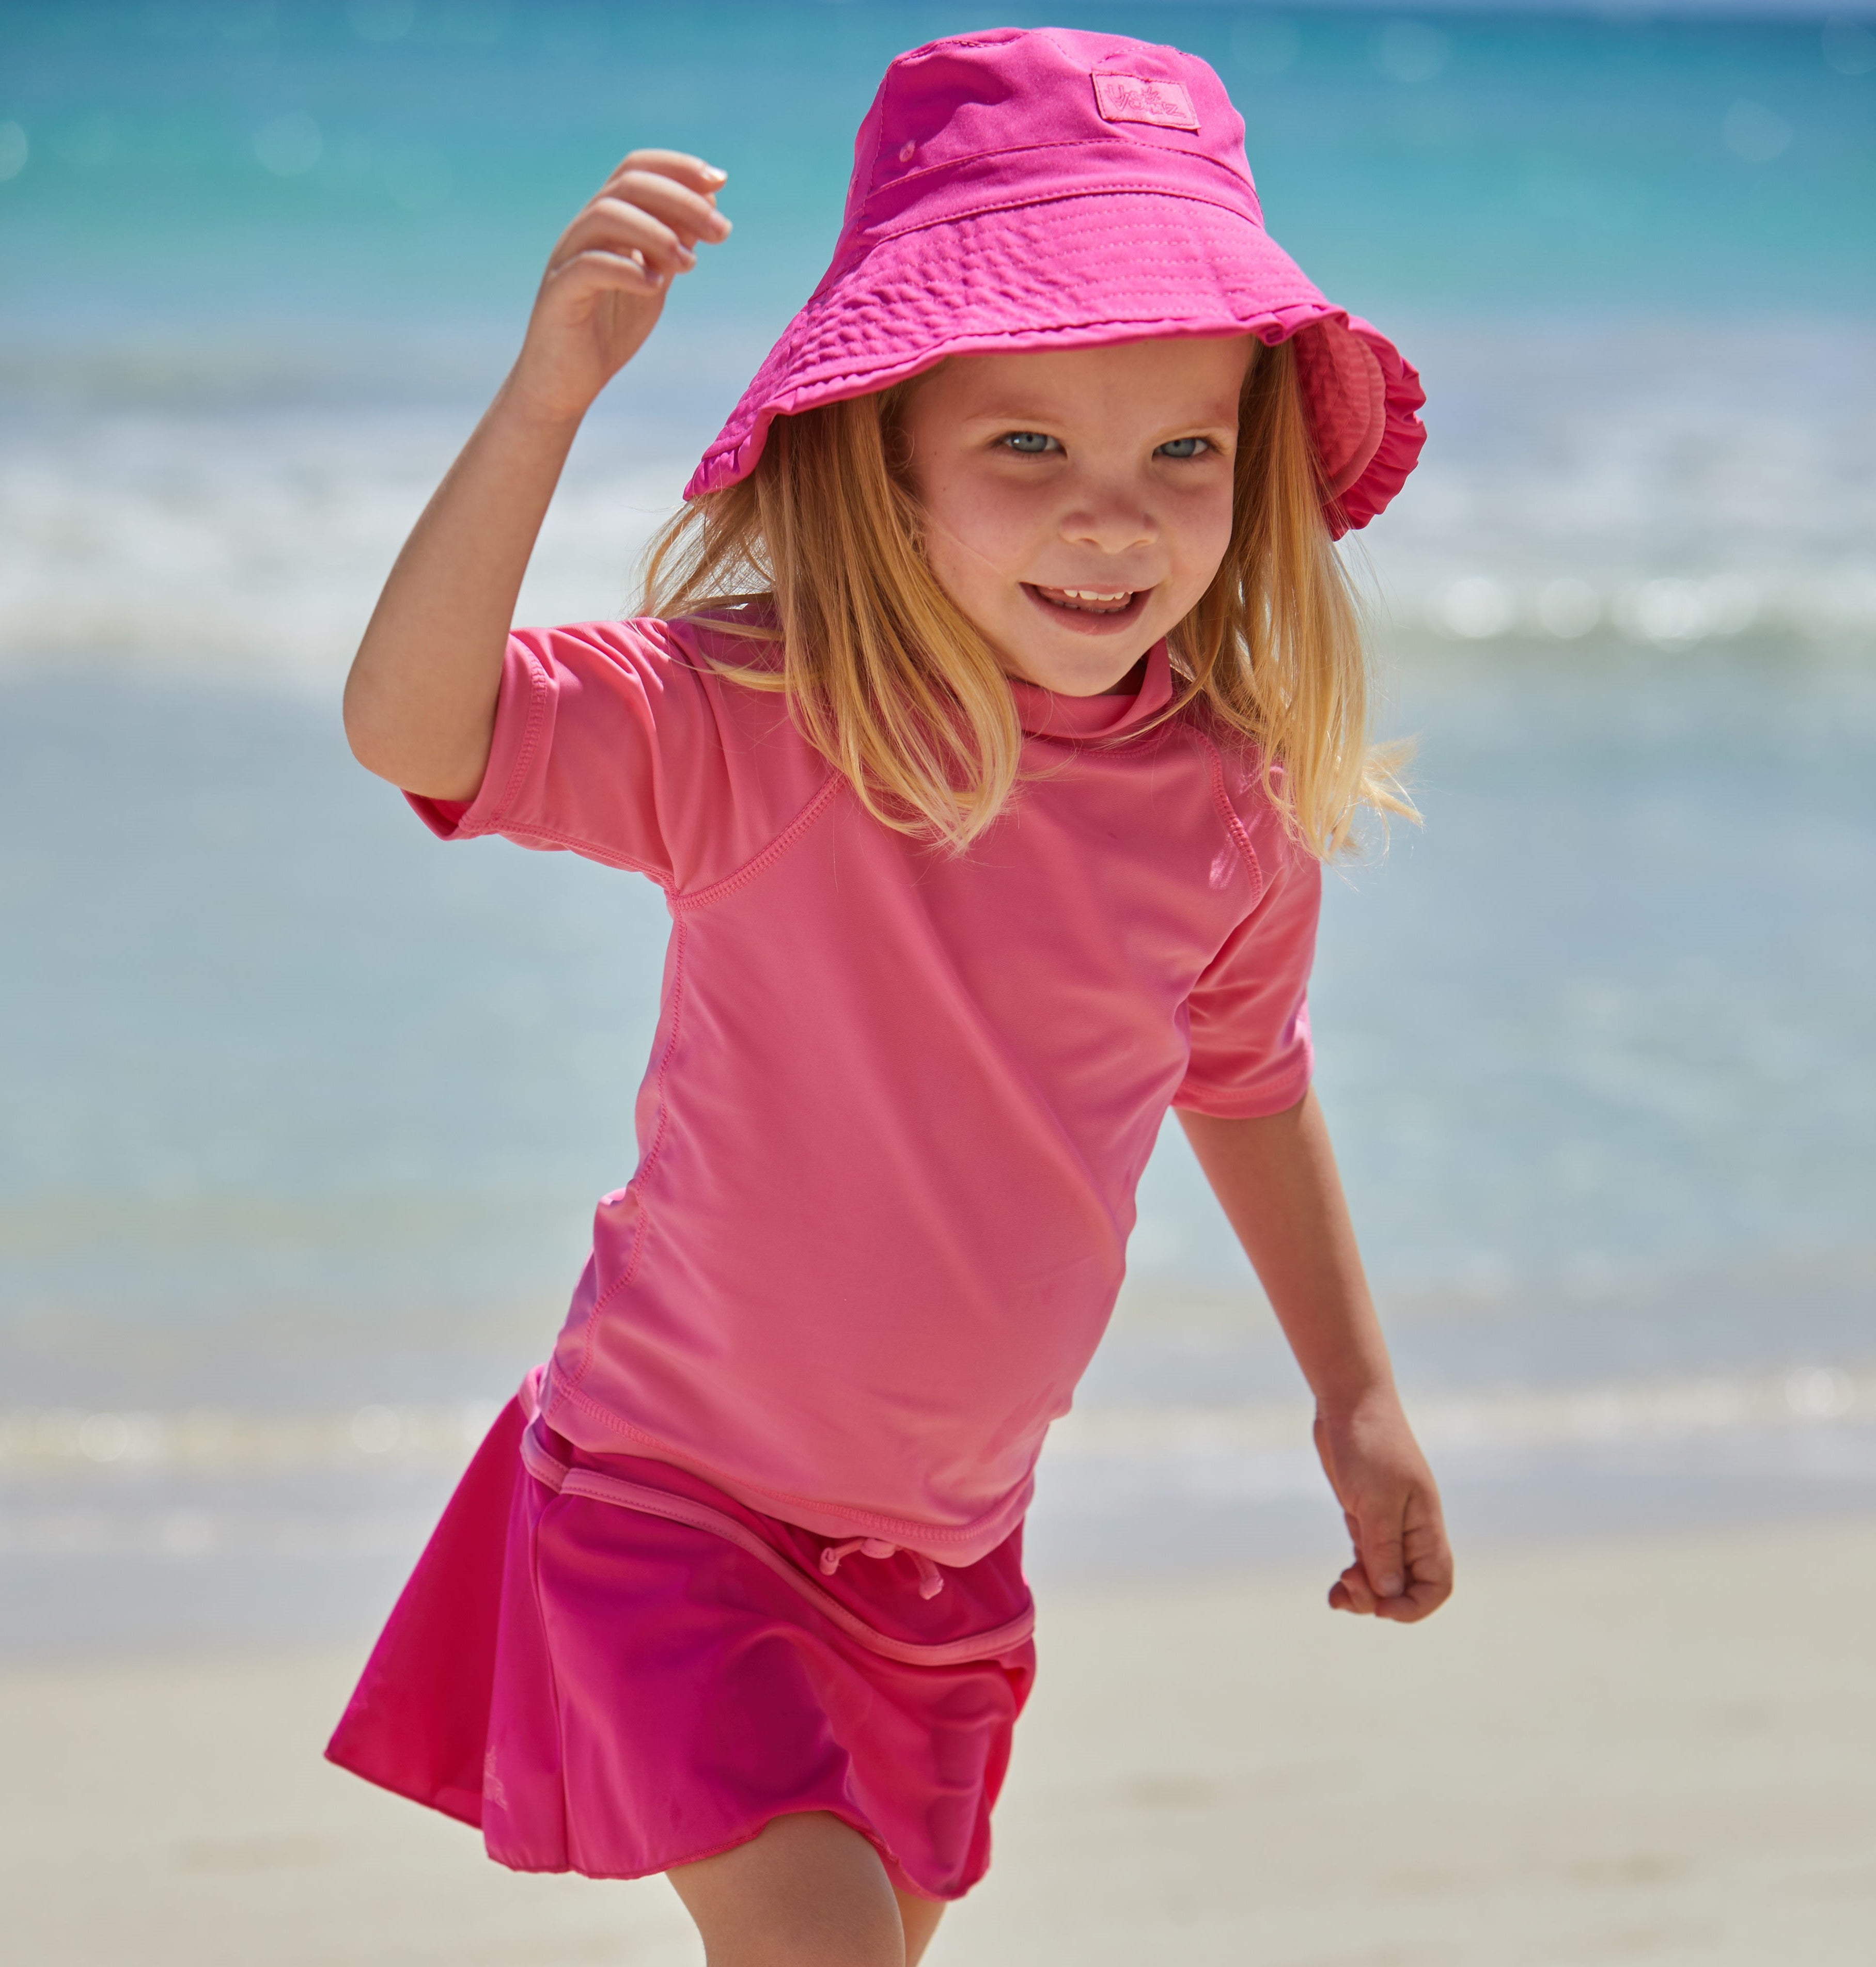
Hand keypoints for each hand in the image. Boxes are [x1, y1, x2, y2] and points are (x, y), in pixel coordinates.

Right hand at [507, 149, 731, 425]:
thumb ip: (673, 246)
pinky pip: (588, 266)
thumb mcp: (654, 281)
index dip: (678, 167)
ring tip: (690, 263)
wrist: (565, 383)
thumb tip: (709, 207)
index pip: (637, 169)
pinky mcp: (558, 293)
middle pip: (627, 185)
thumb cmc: (608, 331)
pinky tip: (656, 286)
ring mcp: (567, 259)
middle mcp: (583, 231)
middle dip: (681, 200)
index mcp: (606, 223)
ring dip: (656, 233)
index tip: (720, 182)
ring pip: (605, 216)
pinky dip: (627, 270)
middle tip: (721, 232)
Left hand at [1313, 1387, 1452, 1622]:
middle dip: (1380, 1601)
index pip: (1437, 1585)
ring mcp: (1387, 1524)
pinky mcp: (1364, 1516)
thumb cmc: (1368, 1443)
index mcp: (1426, 1527)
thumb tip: (1390, 1593)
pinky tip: (1336, 1584)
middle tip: (1348, 1585)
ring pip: (1384, 1578)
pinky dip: (1354, 1577)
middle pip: (1408, 1588)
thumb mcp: (1376, 1500)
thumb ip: (1384, 1548)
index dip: (1414, 1607)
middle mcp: (1411, 1531)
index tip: (1381, 1607)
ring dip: (1364, 1594)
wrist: (1349, 1401)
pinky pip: (1366, 1560)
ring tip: (1337, 1591)